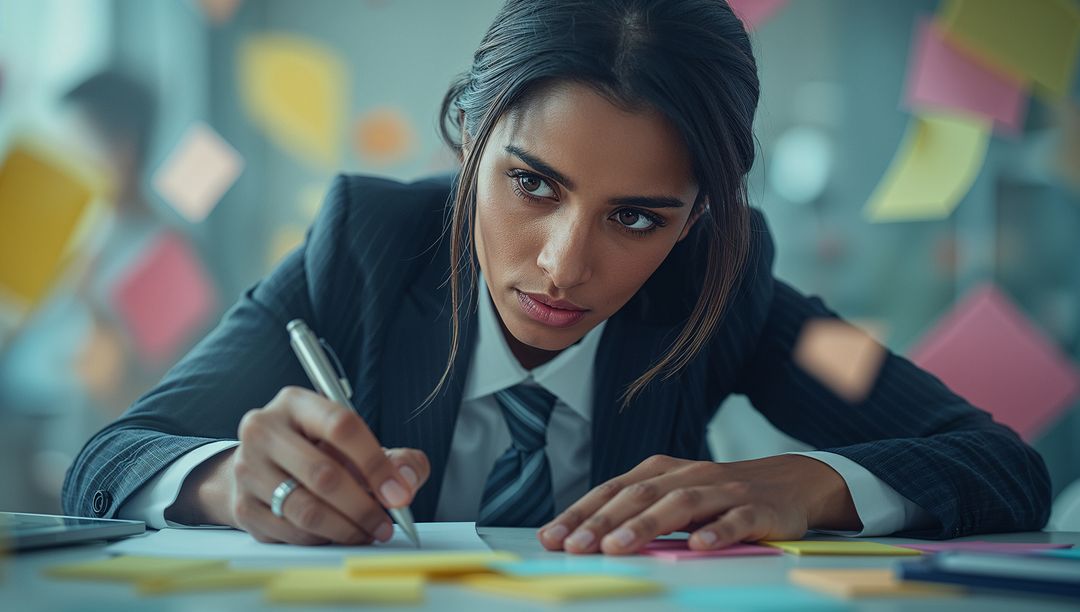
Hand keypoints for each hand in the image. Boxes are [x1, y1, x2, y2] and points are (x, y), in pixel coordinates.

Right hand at [171, 386, 429, 544]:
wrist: (259, 467)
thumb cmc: (315, 450)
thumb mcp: (355, 442)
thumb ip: (395, 457)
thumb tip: (408, 479)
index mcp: (296, 403)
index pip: (341, 426)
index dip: (376, 463)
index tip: (398, 492)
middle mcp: (263, 430)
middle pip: (323, 474)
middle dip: (364, 506)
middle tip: (386, 523)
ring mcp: (248, 469)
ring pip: (306, 510)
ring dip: (346, 529)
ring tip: (368, 532)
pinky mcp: (242, 506)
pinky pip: (291, 532)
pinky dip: (322, 539)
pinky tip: (338, 534)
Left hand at [537, 454, 858, 554]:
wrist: (788, 482)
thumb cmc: (719, 495)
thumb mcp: (675, 498)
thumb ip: (638, 513)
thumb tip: (585, 538)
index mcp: (661, 472)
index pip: (613, 490)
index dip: (580, 512)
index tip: (551, 537)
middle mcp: (688, 476)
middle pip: (639, 495)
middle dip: (603, 522)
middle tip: (575, 547)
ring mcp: (723, 490)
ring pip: (680, 504)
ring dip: (646, 525)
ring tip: (618, 547)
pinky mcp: (757, 508)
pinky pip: (736, 519)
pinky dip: (716, 532)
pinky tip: (697, 547)